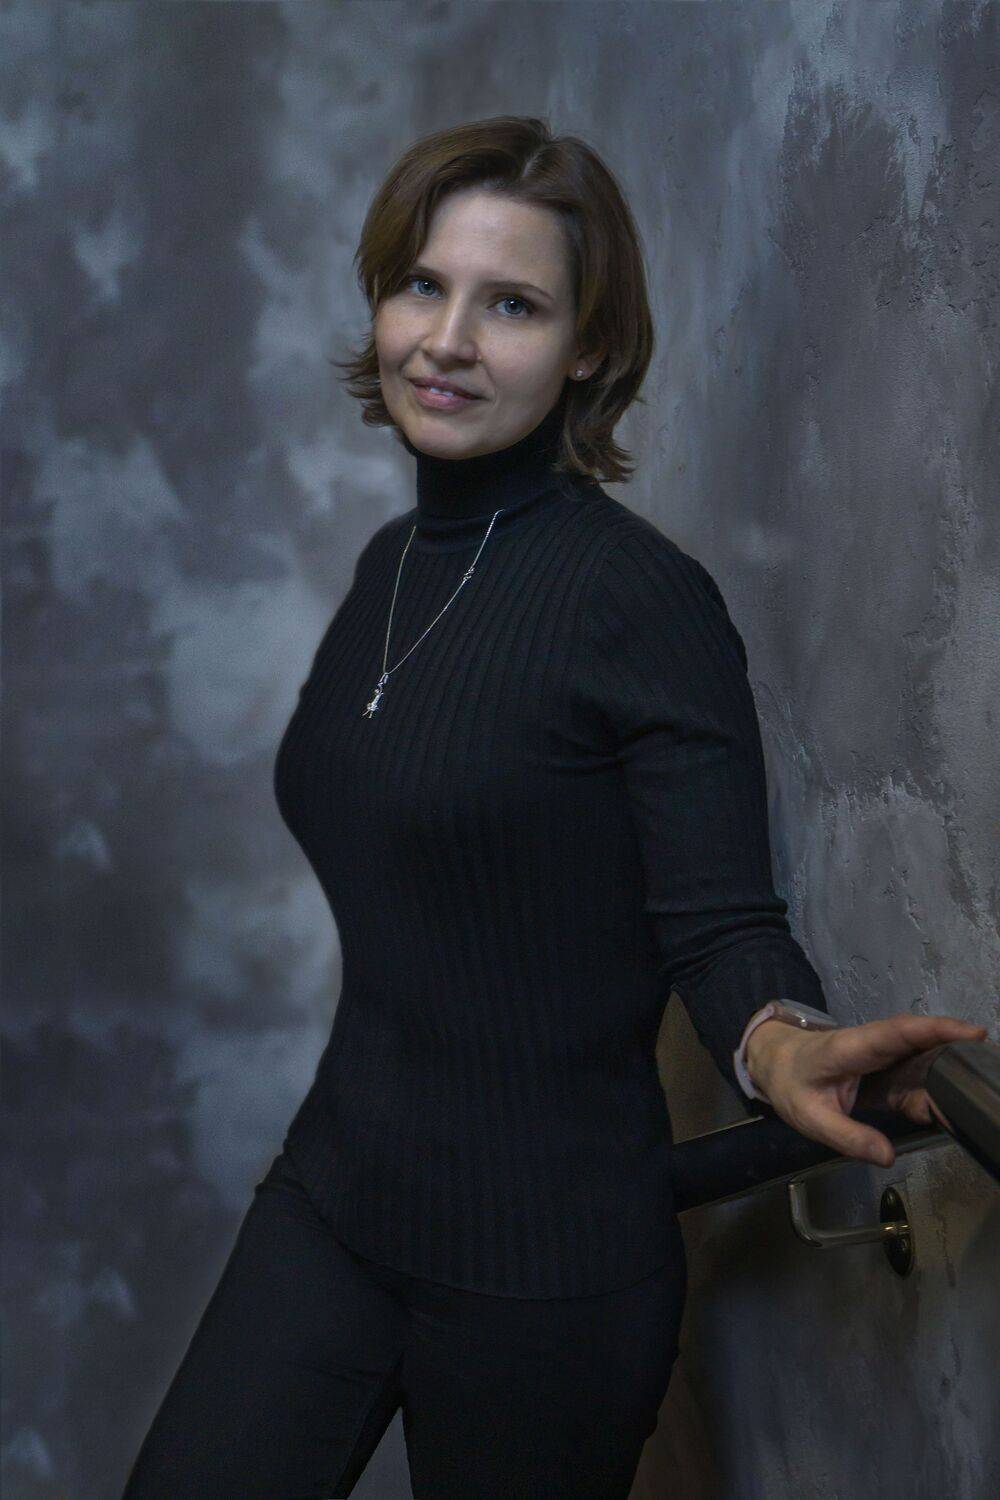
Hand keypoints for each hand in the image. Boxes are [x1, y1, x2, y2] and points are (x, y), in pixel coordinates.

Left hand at [746, 1014, 989, 1165]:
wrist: (778, 1064)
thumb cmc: (792, 1084)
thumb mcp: (811, 1118)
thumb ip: (848, 1137)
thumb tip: (888, 1157)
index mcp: (850, 1048)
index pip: (895, 1033)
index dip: (933, 1030)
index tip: (970, 1032)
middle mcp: (873, 1045)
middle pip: (918, 1042)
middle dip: (954, 1050)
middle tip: (987, 1069)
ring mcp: (882, 1057)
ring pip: (922, 1060)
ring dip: (947, 1076)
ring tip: (971, 1095)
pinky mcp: (888, 1071)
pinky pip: (915, 1079)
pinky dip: (932, 1094)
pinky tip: (942, 1112)